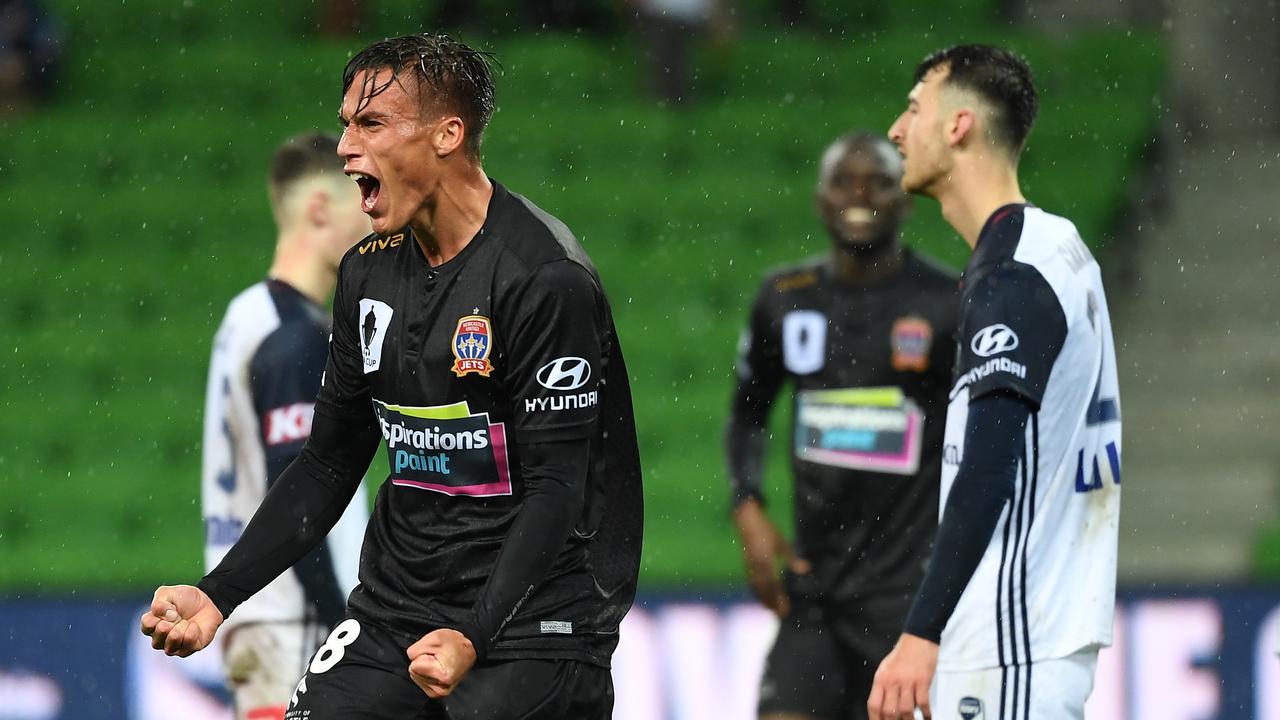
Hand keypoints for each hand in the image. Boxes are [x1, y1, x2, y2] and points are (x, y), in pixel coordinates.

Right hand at [139, 585, 223, 656]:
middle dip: (168, 626)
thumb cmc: (184, 598)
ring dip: (179, 631)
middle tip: (178, 616)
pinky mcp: (190, 649)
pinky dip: (191, 633)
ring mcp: (174, 646)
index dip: (157, 617)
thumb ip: (159, 603)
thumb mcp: (168, 593)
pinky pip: (187, 646)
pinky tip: (194, 626)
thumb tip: (166, 616)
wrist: (207, 601)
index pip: (146, 627)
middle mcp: (160, 639)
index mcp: (153, 624)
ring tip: (186, 621)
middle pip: (156, 642)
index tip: (168, 608)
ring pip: (170, 648)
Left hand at [406, 628, 477, 697]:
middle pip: (414, 673)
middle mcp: (441, 689)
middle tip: (437, 656)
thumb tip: (410, 660)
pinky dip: (426, 674)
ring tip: (439, 661)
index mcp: (441, 675)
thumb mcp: (434, 638)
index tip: (435, 653)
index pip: (414, 666)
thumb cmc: (455, 643)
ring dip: (425, 668)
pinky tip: (437, 668)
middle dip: (423, 662)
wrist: (469, 649)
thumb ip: (415, 649)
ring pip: (417, 678)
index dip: (422, 655)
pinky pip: (422, 682)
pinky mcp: (439, 693)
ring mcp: (440, 692)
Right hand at [732, 498, 810, 616]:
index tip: (785, 609)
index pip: (774, 585)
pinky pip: (752, 582)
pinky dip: (757, 592)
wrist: (747, 520)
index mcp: (766, 561)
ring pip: (756, 588)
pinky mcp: (747, 564)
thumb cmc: (766, 530)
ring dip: (764, 599)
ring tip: (771, 610)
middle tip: (780, 615)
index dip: (779, 599)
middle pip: (764, 590)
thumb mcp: (782, 542)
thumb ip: (792, 558)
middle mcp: (756, 566)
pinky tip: (761, 596)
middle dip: (772, 603)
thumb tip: (806, 569)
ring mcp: (749, 566)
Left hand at [868, 633, 937, 719]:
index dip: (875, 719)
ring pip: (906, 710)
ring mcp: (907, 682)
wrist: (918, 639)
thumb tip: (885, 707)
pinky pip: (923, 703)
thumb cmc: (903, 654)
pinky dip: (926, 713)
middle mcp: (892, 681)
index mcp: (881, 679)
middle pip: (889, 711)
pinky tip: (927, 717)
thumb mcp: (886, 669)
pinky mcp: (922, 681)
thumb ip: (884, 688)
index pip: (874, 705)